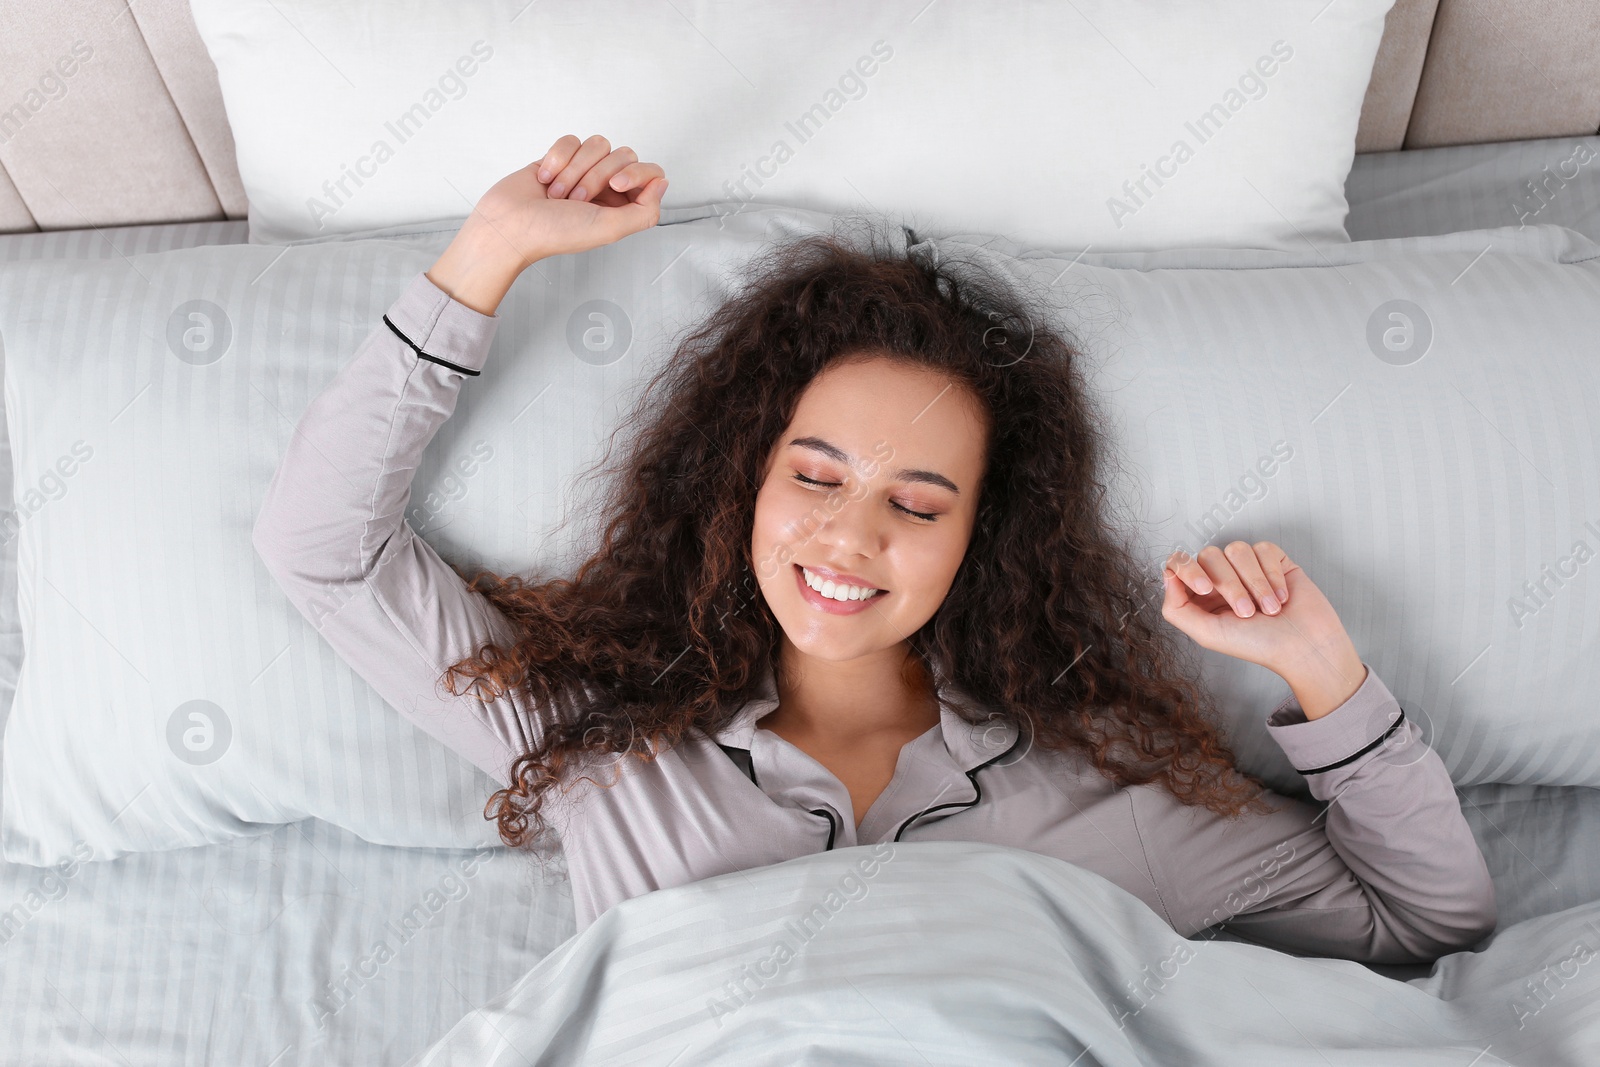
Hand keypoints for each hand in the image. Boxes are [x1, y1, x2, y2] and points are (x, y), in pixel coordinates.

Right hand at [427, 133, 668, 314]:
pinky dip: (557, 158)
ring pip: (597, 144)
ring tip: (557, 193)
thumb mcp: (609, 229)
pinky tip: (544, 179)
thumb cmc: (555, 233)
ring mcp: (583, 170)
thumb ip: (645, 211)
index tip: (616, 186)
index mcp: (623, 206)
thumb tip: (663, 182)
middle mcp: (606, 188)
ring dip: (575, 169)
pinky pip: (571, 140)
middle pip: (623, 155)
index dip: (636, 173)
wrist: (510, 224)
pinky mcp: (560, 158)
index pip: (650, 173)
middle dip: (597, 175)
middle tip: (576, 199)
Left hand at [1160, 541, 1354, 681]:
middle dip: (1230, 585)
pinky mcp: (1275, 561)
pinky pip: (1264, 549)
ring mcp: (1249, 568)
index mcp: (1202, 595)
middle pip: (1210, 555)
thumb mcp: (1207, 634)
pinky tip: (1282, 597)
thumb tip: (1166, 575)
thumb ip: (1176, 608)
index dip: (1188, 569)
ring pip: (1237, 549)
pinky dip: (1273, 575)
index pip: (1180, 564)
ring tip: (1269, 609)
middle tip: (1247, 613)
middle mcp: (1222, 578)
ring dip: (1255, 583)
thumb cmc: (1258, 645)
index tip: (1205, 588)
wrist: (1304, 647)